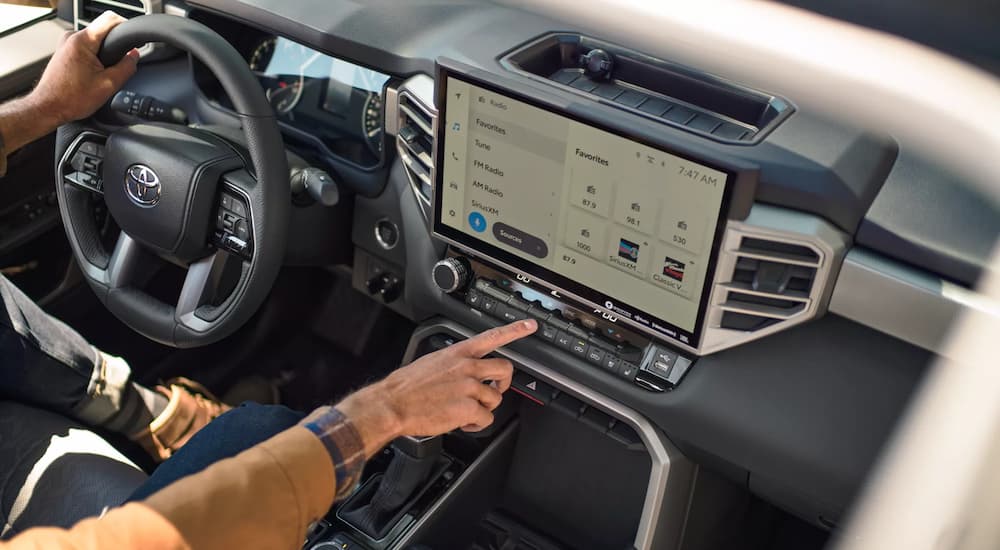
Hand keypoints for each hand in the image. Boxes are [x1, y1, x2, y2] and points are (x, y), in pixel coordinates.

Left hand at [31, 11, 138, 125]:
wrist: (49, 107)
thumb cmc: (70, 99)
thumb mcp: (108, 85)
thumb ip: (126, 67)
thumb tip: (134, 56)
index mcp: (82, 41)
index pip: (110, 20)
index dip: (126, 28)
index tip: (132, 42)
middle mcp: (71, 38)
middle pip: (104, 31)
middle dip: (114, 48)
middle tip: (112, 69)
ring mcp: (66, 44)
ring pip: (96, 41)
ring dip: (104, 55)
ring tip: (99, 74)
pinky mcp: (65, 51)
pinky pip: (87, 48)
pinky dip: (94, 59)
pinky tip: (91, 75)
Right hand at [336, 319, 536, 456]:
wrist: (393, 404)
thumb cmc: (407, 387)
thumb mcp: (432, 363)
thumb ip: (454, 364)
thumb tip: (465, 373)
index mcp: (458, 353)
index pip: (492, 337)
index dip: (515, 330)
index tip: (530, 325)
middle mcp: (467, 367)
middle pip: (505, 369)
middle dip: (504, 383)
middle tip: (495, 390)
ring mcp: (469, 387)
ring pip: (495, 398)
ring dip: (484, 408)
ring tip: (466, 412)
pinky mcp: (468, 408)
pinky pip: (485, 418)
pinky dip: (475, 424)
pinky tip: (462, 422)